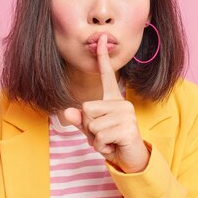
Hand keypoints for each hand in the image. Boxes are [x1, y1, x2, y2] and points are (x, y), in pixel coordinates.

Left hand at [63, 34, 149, 173]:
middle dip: (88, 127)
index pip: (107, 75)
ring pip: (92, 125)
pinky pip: (99, 137)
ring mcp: (126, 114)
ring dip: (95, 139)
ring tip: (109, 141)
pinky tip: (112, 147)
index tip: (101, 37)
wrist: (131, 159)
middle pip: (86, 108)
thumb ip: (80, 121)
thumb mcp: (91, 131)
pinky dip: (101, 147)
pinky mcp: (127, 128)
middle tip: (103, 135)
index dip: (102, 57)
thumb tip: (67, 113)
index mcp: (113, 100)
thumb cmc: (111, 142)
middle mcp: (121, 103)